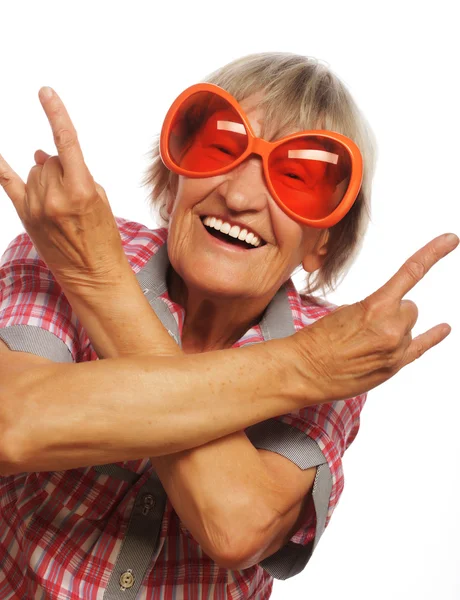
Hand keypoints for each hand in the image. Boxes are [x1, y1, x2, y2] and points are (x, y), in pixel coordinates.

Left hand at [0, 86, 127, 292]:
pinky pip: (7, 182)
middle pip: (51, 160)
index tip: (45, 92)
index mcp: (80, 191)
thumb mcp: (99, 201)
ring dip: (47, 177)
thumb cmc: (103, 239)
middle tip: (75, 195)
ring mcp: (37, 207)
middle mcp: (54, 197)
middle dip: (63, 168)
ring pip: (36, 171)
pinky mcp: (25, 216)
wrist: (93, 275)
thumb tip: (41, 154)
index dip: (56, 114)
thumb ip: (74, 173)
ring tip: (63, 205)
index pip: (66, 143)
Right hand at [293, 233, 458, 403]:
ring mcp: (396, 349)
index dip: (433, 253)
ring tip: (365, 342)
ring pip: (409, 327)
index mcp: (376, 307)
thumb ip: (371, 308)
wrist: (303, 370)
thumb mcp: (342, 312)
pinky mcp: (394, 366)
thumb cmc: (315, 341)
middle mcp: (392, 327)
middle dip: (392, 311)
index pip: (411, 273)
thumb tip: (385, 313)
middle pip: (409, 307)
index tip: (450, 240)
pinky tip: (444, 328)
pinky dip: (432, 336)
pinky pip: (422, 347)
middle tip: (365, 324)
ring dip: (393, 329)